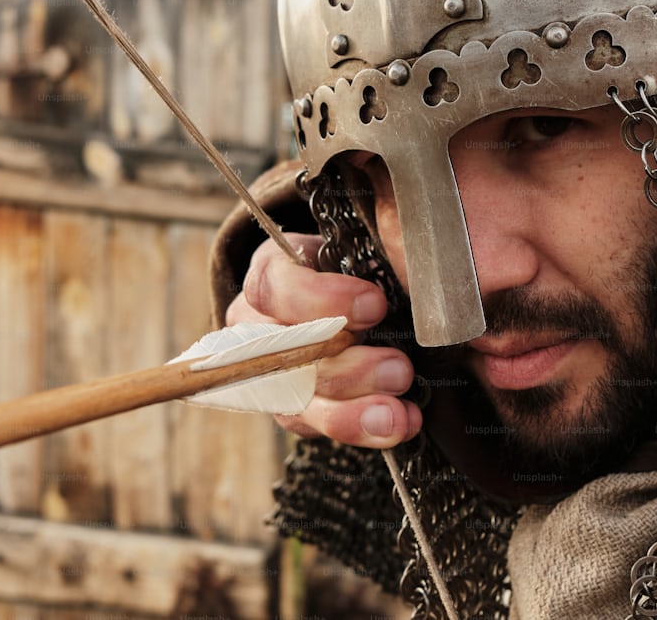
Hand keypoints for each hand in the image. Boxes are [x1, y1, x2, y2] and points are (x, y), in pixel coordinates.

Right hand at [225, 233, 421, 447]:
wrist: (355, 304)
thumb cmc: (357, 271)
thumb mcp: (364, 247)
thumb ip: (379, 237)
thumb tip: (397, 227)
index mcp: (272, 273)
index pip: (275, 287)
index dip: (322, 300)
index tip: (375, 306)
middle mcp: (257, 327)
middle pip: (286, 357)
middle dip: (349, 368)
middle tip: (399, 370)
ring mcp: (269, 373)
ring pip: (298, 401)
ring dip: (353, 411)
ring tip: (399, 414)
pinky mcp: (291, 409)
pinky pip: (316, 429)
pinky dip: (362, 429)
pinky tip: (399, 425)